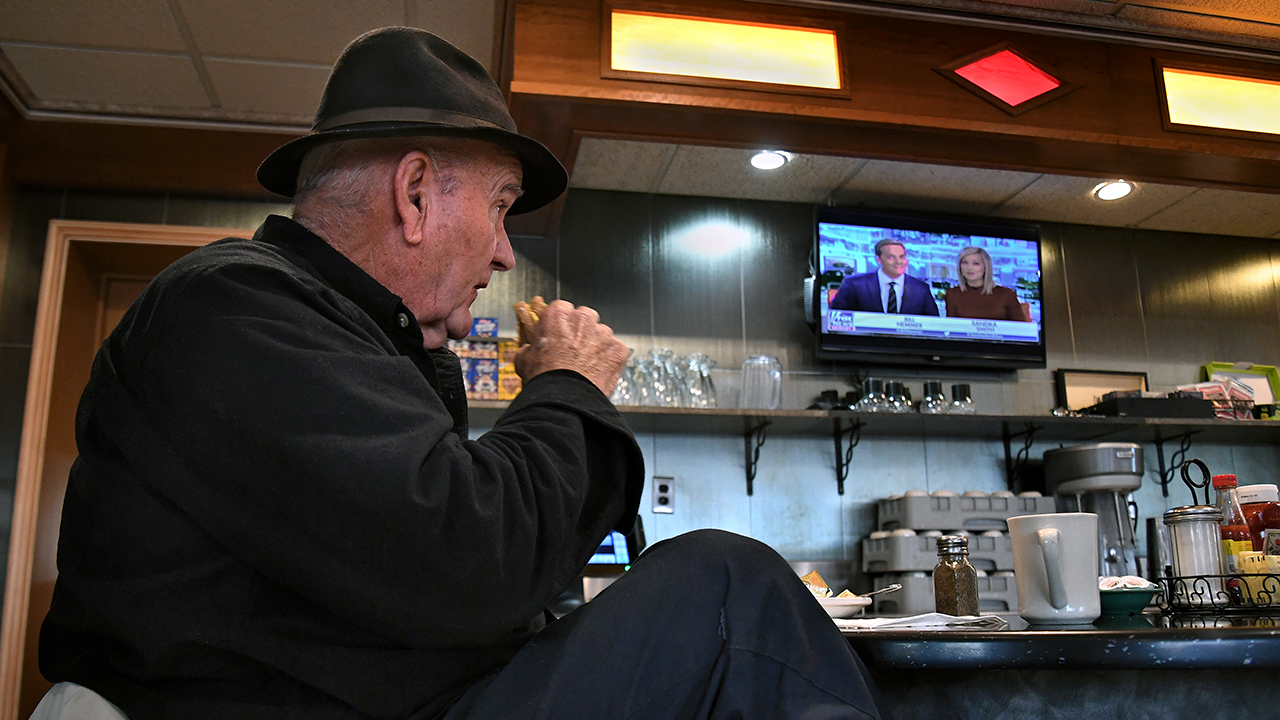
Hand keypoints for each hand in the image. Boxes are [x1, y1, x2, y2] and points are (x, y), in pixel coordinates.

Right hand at [513, 300, 628, 396]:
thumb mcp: (524, 359)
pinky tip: (599, 372)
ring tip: (587, 364)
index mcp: (559, 314)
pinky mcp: (619, 350)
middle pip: (586, 317)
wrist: (565, 398)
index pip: (562, 308)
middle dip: (581, 330)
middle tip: (574, 349)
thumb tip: (527, 351)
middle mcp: (583, 318)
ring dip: (597, 345)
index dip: (561, 323)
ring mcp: (604, 333)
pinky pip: (616, 350)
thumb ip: (528, 348)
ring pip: (602, 334)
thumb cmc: (545, 378)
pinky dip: (610, 360)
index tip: (560, 333)